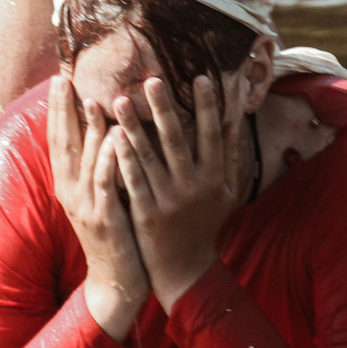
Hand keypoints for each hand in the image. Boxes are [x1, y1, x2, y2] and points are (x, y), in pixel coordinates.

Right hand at [48, 76, 147, 340]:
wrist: (117, 280)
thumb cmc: (115, 234)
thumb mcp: (101, 198)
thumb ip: (99, 167)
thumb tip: (105, 132)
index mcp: (69, 186)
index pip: (59, 141)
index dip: (58, 110)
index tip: (60, 79)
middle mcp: (71, 192)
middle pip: (64, 144)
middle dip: (63, 111)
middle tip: (63, 79)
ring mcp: (86, 206)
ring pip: (85, 160)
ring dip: (89, 129)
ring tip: (93, 98)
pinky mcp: (105, 218)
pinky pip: (106, 183)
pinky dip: (109, 158)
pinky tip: (116, 137)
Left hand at [109, 73, 241, 309]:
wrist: (186, 270)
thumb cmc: (206, 225)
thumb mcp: (227, 193)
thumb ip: (231, 157)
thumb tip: (234, 120)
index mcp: (216, 179)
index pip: (212, 135)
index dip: (207, 106)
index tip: (200, 77)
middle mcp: (194, 187)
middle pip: (178, 141)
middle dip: (165, 109)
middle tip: (153, 79)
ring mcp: (169, 201)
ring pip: (151, 157)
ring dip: (135, 127)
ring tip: (121, 99)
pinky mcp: (147, 214)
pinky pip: (133, 181)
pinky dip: (123, 158)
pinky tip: (111, 137)